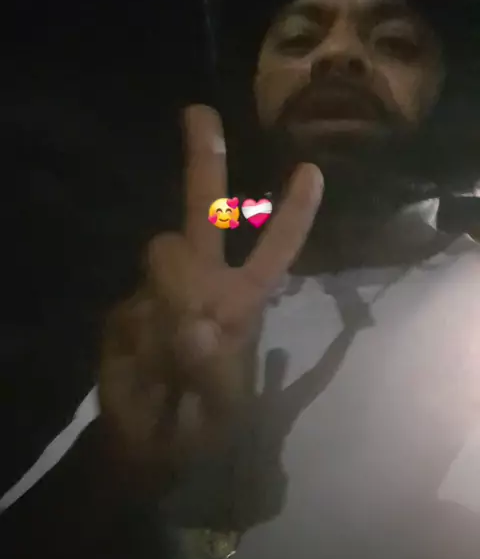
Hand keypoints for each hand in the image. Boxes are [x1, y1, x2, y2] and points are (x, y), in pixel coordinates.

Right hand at [98, 105, 322, 494]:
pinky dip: (138, 338)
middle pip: (206, 214)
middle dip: (205, 162)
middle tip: (199, 114)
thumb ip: (211, 369)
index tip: (310, 170)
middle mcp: (204, 283)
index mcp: (241, 301)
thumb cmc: (201, 425)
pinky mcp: (126, 309)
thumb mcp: (220, 411)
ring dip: (173, 294)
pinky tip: (143, 365)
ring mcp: (162, 291)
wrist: (144, 444)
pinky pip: (131, 308)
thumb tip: (197, 323)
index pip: (273, 250)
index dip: (292, 214)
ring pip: (164, 256)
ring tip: (171, 356)